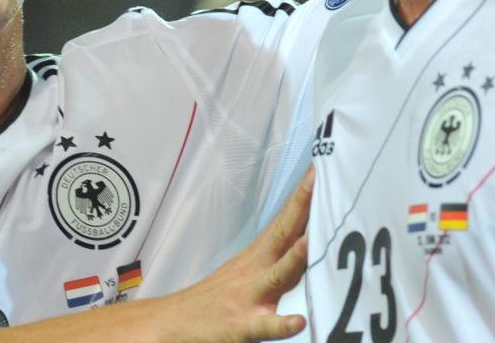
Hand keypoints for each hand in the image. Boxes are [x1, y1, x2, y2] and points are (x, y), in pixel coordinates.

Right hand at [157, 168, 313, 342]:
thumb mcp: (244, 268)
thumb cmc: (217, 297)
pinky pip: (265, 326)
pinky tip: (299, 321)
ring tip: (310, 243)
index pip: (283, 220)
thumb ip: (274, 254)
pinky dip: (281, 323)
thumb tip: (307, 236)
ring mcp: (248, 298)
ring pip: (276, 276)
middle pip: (282, 235)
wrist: (174, 322)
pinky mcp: (242, 326)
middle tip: (318, 181)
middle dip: (301, 209)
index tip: (320, 168)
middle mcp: (255, 270)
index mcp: (257, 255)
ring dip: (293, 259)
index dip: (301, 196)